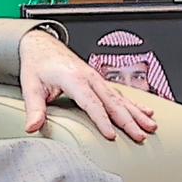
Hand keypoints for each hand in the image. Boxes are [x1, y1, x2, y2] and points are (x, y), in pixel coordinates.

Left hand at [18, 31, 155, 142]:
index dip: (102, 121)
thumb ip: (34, 108)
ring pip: (121, 98)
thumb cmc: (37, 64)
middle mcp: (90, 78)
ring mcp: (97, 79)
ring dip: (137, 113)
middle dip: (129, 120)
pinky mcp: (99, 81)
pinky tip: (146, 111)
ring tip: (151, 127)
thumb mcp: (30, 86)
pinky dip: (135, 104)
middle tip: (140, 136)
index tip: (111, 136)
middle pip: (113, 102)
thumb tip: (32, 127)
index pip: (92, 103)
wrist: (42, 45)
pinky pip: (120, 94)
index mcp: (74, 79)